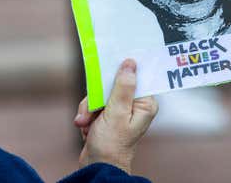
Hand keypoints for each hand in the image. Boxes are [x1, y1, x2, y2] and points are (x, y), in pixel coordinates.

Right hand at [73, 59, 158, 173]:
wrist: (97, 166)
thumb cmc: (111, 145)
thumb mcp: (117, 112)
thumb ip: (123, 87)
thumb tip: (130, 63)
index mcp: (145, 104)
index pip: (135, 77)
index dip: (121, 72)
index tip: (108, 68)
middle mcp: (135, 105)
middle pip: (113, 84)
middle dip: (96, 98)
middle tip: (91, 111)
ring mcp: (120, 110)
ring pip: (99, 93)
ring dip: (89, 108)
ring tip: (86, 124)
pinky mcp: (107, 114)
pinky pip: (93, 103)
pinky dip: (87, 114)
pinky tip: (86, 127)